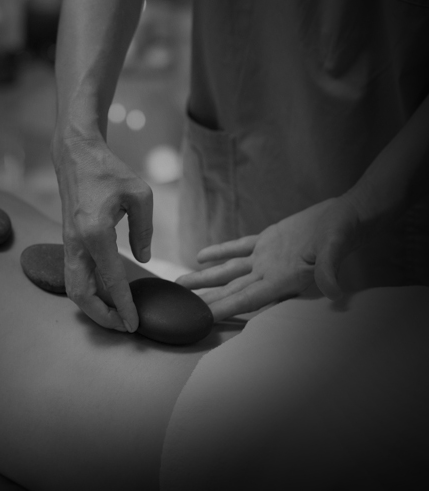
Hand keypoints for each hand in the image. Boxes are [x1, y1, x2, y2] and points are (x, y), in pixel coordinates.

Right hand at [53, 131, 152, 331]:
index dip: (124, 305)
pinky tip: (107, 294)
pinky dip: (89, 291)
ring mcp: (69, 243)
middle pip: (81, 294)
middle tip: (124, 327)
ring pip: (73, 288)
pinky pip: (75, 275)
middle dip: (101, 316)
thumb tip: (144, 259)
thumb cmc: (109, 170)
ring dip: (92, 307)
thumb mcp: (140, 195)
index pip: (111, 279)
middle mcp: (77, 243)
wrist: (76, 155)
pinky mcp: (68, 241)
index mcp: (95, 233)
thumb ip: (144, 230)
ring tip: (116, 316)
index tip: (135, 324)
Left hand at [176, 196, 366, 320]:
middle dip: (207, 299)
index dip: (225, 309)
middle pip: (232, 290)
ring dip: (206, 277)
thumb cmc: (347, 231)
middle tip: (179, 307)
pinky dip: (221, 252)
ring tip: (181, 282)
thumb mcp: (337, 248)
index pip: (248, 298)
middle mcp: (272, 272)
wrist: (353, 214)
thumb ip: (331, 269)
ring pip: (230, 271)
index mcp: (284, 278)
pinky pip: (239, 248)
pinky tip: (201, 256)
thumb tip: (335, 292)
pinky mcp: (270, 240)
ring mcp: (269, 257)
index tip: (202, 318)